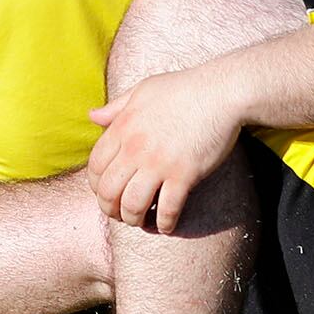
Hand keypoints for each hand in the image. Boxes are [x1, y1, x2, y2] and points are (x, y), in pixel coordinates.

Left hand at [86, 63, 246, 233]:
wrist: (220, 92)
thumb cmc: (183, 89)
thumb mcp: (142, 90)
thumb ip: (115, 107)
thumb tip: (92, 116)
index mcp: (123, 127)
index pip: (95, 166)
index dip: (96, 185)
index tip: (106, 192)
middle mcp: (135, 148)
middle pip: (108, 191)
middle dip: (110, 208)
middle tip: (119, 213)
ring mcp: (159, 163)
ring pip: (132, 205)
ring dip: (133, 219)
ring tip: (140, 221)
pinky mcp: (184, 175)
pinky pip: (167, 210)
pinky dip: (164, 224)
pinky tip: (166, 225)